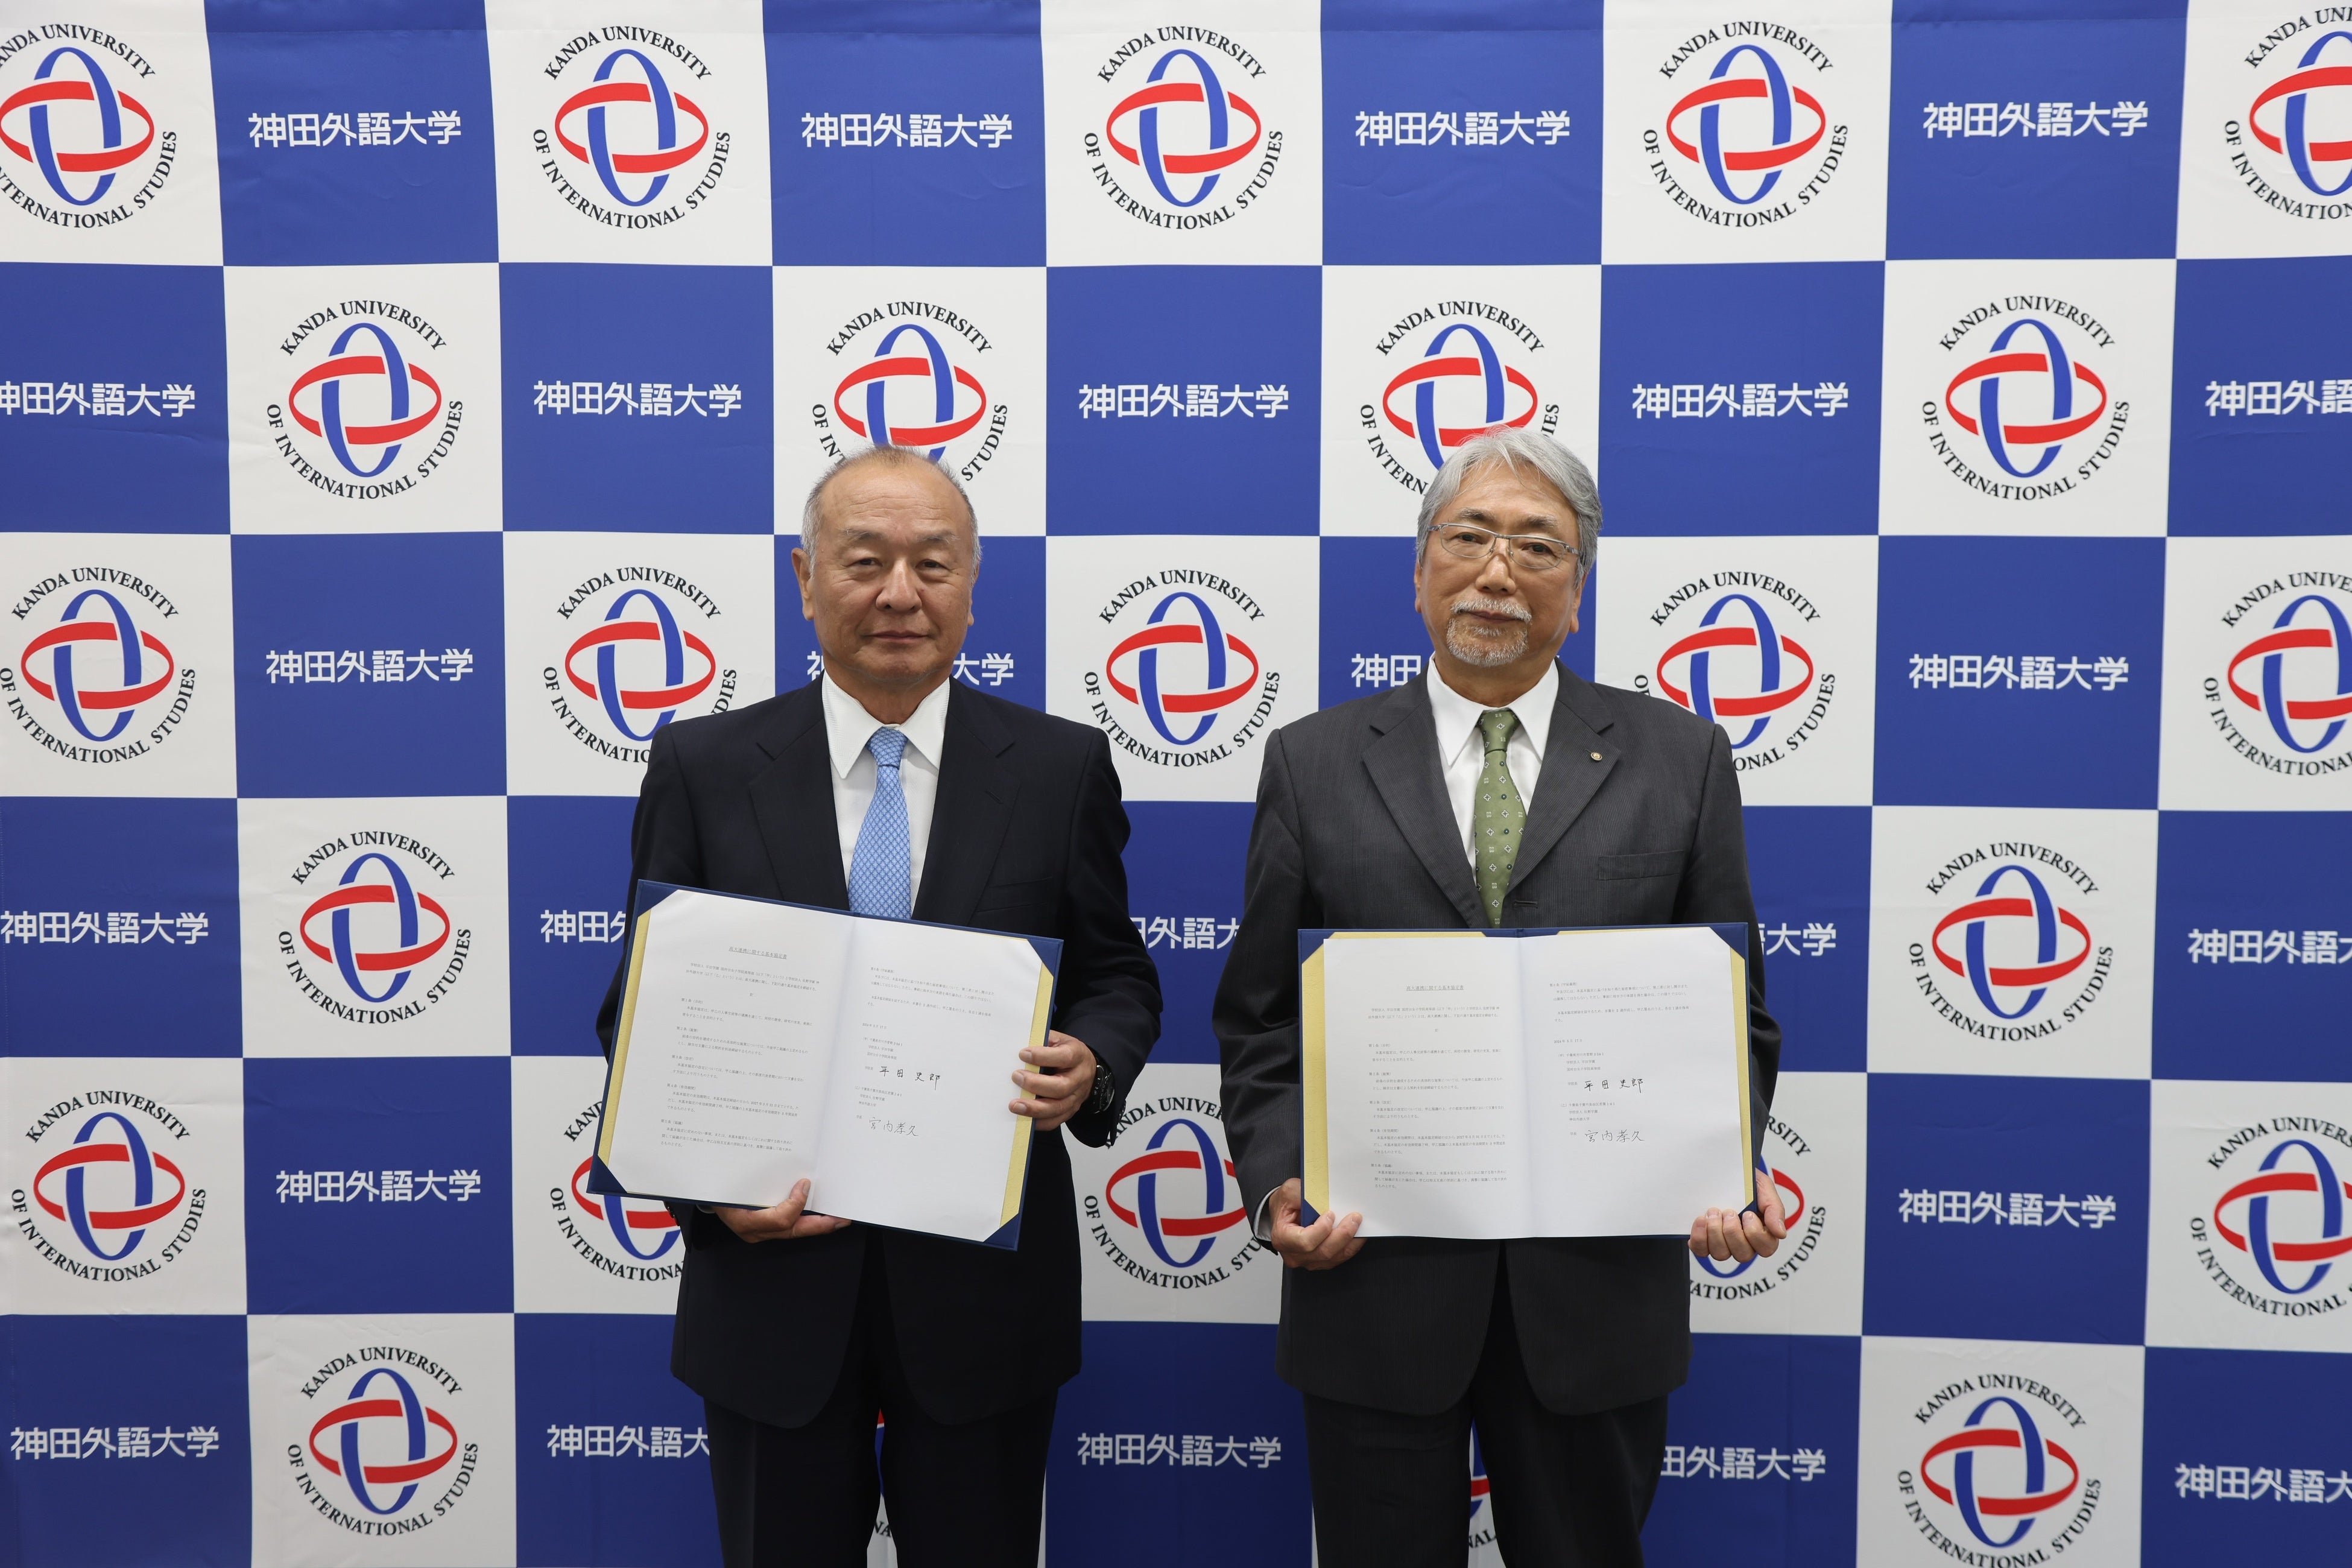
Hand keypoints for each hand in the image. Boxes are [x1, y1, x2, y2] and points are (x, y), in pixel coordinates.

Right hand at [713, 1178, 850, 1242]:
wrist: (706, 1193)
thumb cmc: (717, 1186)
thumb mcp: (730, 1181)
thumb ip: (753, 1177)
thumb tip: (785, 1168)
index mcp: (744, 1220)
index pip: (779, 1219)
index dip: (796, 1204)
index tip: (805, 1184)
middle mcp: (754, 1231)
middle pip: (793, 1230)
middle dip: (820, 1226)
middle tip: (842, 1218)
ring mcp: (760, 1233)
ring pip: (794, 1231)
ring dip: (817, 1224)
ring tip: (836, 1217)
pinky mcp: (764, 1230)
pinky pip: (789, 1227)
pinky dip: (805, 1220)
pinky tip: (819, 1213)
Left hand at [1010, 1030, 1095, 1132]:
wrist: (1085, 1069)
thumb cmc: (1067, 1052)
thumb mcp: (1059, 1040)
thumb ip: (1043, 1041)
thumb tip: (1019, 1045)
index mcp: (1078, 1056)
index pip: (1064, 1057)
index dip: (1043, 1056)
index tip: (1022, 1054)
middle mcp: (1080, 1078)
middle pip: (1061, 1087)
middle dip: (1035, 1084)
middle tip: (1016, 1077)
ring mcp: (1076, 1098)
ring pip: (1057, 1108)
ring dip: (1034, 1108)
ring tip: (1015, 1105)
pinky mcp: (1069, 1111)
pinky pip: (1054, 1121)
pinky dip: (1038, 1122)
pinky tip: (1023, 1117)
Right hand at [1268, 1177, 1363, 1270]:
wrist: (1283, 1215)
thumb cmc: (1285, 1204)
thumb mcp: (1289, 1192)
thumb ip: (1303, 1194)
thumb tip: (1323, 1196)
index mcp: (1283, 1238)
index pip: (1305, 1241)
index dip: (1321, 1230)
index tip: (1331, 1214)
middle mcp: (1294, 1254)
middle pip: (1323, 1251)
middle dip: (1342, 1235)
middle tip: (1354, 1218)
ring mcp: (1308, 1261)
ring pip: (1334, 1257)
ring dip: (1350, 1241)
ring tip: (1358, 1225)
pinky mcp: (1320, 1262)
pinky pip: (1339, 1258)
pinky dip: (1350, 1246)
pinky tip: (1356, 1234)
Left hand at [1688, 1174, 1786, 1265]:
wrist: (1723, 1172)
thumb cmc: (1747, 1182)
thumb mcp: (1764, 1188)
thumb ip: (1774, 1209)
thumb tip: (1780, 1233)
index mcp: (1763, 1233)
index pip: (1766, 1248)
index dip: (1755, 1233)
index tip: (1748, 1213)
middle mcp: (1745, 1243)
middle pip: (1743, 1255)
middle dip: (1732, 1232)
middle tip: (1728, 1211)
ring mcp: (1724, 1245)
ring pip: (1721, 1254)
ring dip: (1715, 1232)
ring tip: (1713, 1211)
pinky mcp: (1705, 1242)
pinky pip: (1701, 1250)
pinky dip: (1699, 1237)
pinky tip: (1700, 1220)